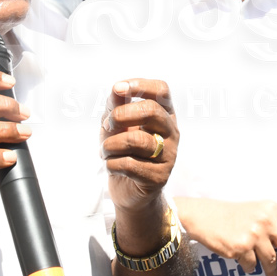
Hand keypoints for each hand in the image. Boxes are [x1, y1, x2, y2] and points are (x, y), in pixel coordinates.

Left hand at [100, 79, 178, 214]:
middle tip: (107, 125)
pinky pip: (129, 164)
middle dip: (121, 115)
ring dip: (110, 145)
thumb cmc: (123, 151)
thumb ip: (115, 106)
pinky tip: (112, 167)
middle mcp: (171, 132)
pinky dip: (112, 164)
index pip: (162, 90)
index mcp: (163, 114)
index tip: (119, 88)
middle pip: (152, 111)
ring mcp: (169, 155)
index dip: (140, 85)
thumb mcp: (115, 125)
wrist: (128, 190)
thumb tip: (117, 89)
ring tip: (105, 151)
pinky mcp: (160, 177)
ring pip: (136, 140)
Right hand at [175, 197, 276, 275]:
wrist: (203, 215)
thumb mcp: (256, 210)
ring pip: (271, 260)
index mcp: (272, 209)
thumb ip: (274, 223)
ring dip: (273, 271)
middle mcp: (265, 221)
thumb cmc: (230, 214)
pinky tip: (243, 260)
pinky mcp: (241, 249)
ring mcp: (253, 236)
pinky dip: (249, 266)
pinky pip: (252, 265)